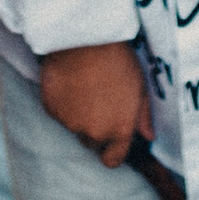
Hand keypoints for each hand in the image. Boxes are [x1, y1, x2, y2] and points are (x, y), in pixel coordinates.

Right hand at [37, 41, 152, 167]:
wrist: (84, 39)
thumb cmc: (117, 60)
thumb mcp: (140, 87)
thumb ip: (143, 116)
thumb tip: (148, 136)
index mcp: (118, 131)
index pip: (113, 160)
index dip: (113, 151)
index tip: (112, 139)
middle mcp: (93, 134)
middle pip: (92, 143)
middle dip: (96, 130)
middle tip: (100, 102)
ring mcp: (69, 123)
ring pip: (74, 127)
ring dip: (79, 114)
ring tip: (85, 85)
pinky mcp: (50, 109)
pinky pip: (58, 112)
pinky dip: (62, 102)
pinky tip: (70, 80)